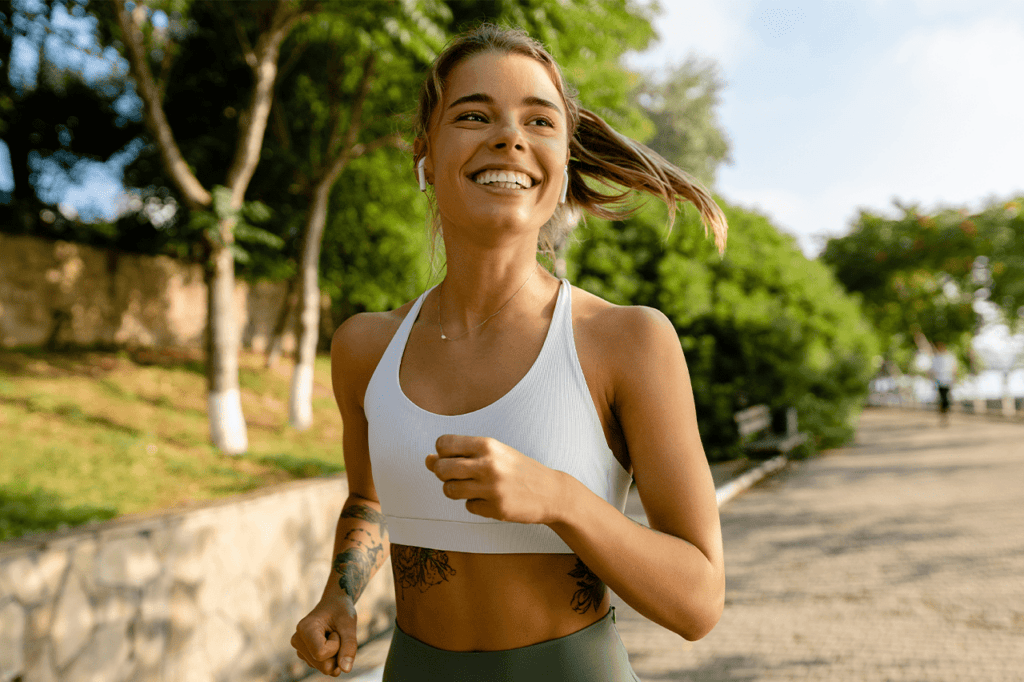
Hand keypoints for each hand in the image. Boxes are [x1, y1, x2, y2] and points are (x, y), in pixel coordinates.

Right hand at [291, 594, 357, 676]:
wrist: (335, 605)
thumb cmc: (341, 611)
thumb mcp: (349, 623)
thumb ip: (349, 645)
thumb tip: (345, 670)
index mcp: (304, 628)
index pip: (321, 654)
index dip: (336, 646)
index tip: (336, 631)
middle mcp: (298, 641)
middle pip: (323, 666)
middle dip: (337, 653)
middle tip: (336, 634)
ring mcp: (301, 651)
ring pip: (325, 669)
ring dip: (336, 655)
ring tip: (332, 637)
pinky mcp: (306, 657)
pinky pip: (325, 668)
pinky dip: (333, 658)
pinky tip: (329, 643)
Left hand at [425, 435, 566, 524]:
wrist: (551, 492)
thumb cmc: (518, 469)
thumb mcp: (493, 453)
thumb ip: (461, 454)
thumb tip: (428, 460)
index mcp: (487, 445)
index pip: (443, 443)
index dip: (442, 452)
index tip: (453, 457)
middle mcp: (488, 464)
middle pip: (440, 468)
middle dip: (442, 473)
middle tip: (456, 476)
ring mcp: (492, 488)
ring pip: (449, 490)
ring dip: (455, 490)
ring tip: (472, 488)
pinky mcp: (496, 509)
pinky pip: (468, 506)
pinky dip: (475, 504)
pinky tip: (490, 499)